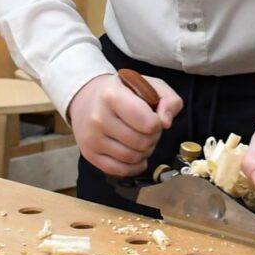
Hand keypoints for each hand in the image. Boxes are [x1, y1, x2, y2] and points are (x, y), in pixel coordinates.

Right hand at [67, 72, 181, 176]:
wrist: (86, 97)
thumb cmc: (122, 91)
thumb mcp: (149, 84)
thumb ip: (168, 99)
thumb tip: (166, 122)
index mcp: (112, 96)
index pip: (147, 123)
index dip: (157, 123)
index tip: (154, 118)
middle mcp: (98, 118)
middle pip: (141, 142)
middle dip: (152, 138)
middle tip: (148, 129)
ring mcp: (91, 139)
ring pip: (131, 158)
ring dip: (144, 152)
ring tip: (141, 139)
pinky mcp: (89, 155)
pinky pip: (119, 170)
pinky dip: (133, 166)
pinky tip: (136, 156)